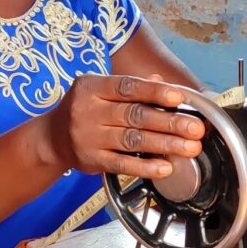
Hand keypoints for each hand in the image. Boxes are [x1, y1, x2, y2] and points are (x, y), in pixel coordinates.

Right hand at [41, 74, 204, 179]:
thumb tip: (161, 80)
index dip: (154, 91)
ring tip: (189, 147)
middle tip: (196, 128)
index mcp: (91, 87)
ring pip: (132, 141)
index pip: (127, 87)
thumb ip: (128, 87)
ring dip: (164, 144)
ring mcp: (88, 137)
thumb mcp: (97, 90)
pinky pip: (122, 164)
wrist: (50, 138)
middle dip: (169, 122)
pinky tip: (165, 166)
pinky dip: (145, 166)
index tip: (179, 97)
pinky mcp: (91, 160)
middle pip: (134, 115)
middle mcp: (88, 111)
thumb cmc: (82, 109)